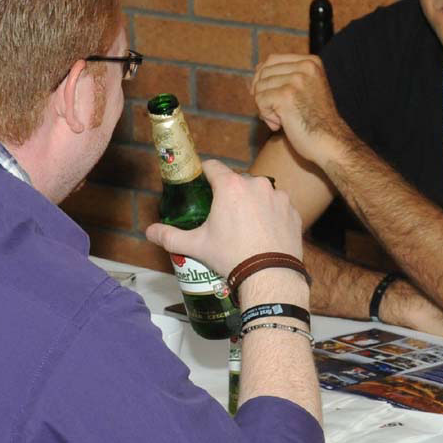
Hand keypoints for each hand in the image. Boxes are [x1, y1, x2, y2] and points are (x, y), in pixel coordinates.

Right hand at [145, 160, 302, 276]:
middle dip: (229, 193)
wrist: (270, 275)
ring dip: (252, 202)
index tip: (201, 182)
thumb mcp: (196, 246)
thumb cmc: (232, 256)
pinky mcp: (292, 210)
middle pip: (237, 181)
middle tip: (222, 215)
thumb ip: (170, 236)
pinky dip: (271, 214)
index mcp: (230, 186)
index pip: (213, 166)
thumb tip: (150, 232)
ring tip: (245, 226)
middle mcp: (256, 184)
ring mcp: (278, 196)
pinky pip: (278, 206)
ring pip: (260, 192)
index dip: (204, 173)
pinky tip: (264, 232)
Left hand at [251, 54, 351, 169]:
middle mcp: (305, 67)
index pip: (272, 60)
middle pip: (263, 73)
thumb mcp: (305, 90)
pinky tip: (280, 125)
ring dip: (265, 107)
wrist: (329, 143)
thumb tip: (257, 68)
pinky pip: (259, 100)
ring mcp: (296, 80)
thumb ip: (285, 76)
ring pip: (259, 87)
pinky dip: (266, 116)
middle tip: (275, 113)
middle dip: (262, 93)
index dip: (263, 78)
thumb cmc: (315, 121)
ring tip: (282, 120)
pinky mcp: (286, 95)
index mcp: (311, 62)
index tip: (270, 98)